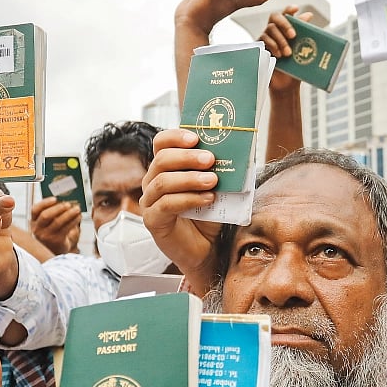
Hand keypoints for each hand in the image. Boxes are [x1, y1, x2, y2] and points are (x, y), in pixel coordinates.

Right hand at [30, 197, 81, 255]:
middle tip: (68, 204)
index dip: (44, 203)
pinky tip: (79, 216)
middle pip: (45, 215)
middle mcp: (37, 229)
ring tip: (77, 209)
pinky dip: (74, 221)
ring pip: (58, 222)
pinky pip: (66, 228)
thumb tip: (66, 200)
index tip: (55, 198)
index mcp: (34, 222)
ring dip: (69, 214)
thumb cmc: (53, 231)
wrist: (55, 249)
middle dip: (58, 208)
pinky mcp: (56, 241)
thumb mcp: (48, 223)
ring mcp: (46, 236)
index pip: (35, 210)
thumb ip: (53, 212)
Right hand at [139, 129, 223, 293]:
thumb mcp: (216, 189)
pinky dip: (188, 199)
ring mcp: (150, 202)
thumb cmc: (209, 217)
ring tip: (212, 181)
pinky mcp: (153, 221)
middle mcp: (153, 182)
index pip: (161, 144)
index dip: (175, 137)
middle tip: (210, 159)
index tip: (196, 138)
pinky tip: (207, 199)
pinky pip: (166, 205)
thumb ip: (220, 171)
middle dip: (187, 157)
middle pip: (161, 160)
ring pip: (162, 182)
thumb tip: (237, 151)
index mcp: (166, 168)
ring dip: (189, 178)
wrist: (207, 250)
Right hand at [259, 5, 312, 93]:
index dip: (288, 9)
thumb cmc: (294, 65)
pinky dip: (272, 46)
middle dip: (285, 24)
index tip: (296, 8)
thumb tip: (308, 14)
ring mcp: (265, 38)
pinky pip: (263, 40)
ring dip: (280, 40)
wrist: (286, 84)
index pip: (285, 14)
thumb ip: (303, 32)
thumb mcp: (301, 49)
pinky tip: (278, 55)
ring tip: (288, 53)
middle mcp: (274, 31)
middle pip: (275, 17)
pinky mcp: (259, 48)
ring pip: (270, 29)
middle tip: (293, 35)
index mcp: (285, 29)